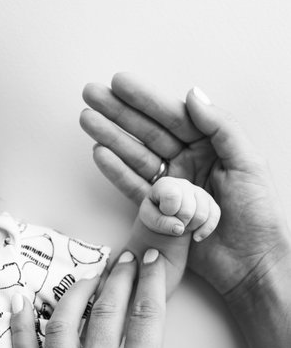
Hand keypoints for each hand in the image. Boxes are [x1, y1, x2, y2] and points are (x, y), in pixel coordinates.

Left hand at [11, 250, 168, 347]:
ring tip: (90, 277)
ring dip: (78, 293)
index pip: (147, 316)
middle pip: (108, 311)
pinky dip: (21, 328)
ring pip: (64, 324)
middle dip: (120, 278)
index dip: (152, 281)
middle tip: (126, 260)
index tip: (151, 262)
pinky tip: (22, 303)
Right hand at [80, 73, 290, 299]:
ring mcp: (172, 186)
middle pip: (148, 132)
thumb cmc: (258, 216)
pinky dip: (117, 172)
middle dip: (119, 113)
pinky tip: (101, 154)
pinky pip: (135, 187)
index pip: (173, 117)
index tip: (120, 83)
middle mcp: (189, 162)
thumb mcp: (248, 164)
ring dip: (112, 138)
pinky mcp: (161, 210)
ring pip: (137, 156)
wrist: (252, 263)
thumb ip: (222, 127)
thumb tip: (193, 94)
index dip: (145, 100)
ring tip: (88, 121)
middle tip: (92, 94)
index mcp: (211, 147)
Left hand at [140, 176, 219, 240]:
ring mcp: (199, 191)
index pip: (172, 196)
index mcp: (165, 184)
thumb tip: (179, 228)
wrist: (164, 217)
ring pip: (202, 215)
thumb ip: (159, 222)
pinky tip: (196, 236)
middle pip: (188, 210)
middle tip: (173, 225)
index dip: (169, 212)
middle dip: (179, 223)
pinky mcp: (210, 201)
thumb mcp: (149, 218)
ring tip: (182, 227)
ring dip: (191, 227)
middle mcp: (183, 184)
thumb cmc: (155, 214)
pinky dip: (206, 230)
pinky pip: (215, 215)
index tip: (164, 215)